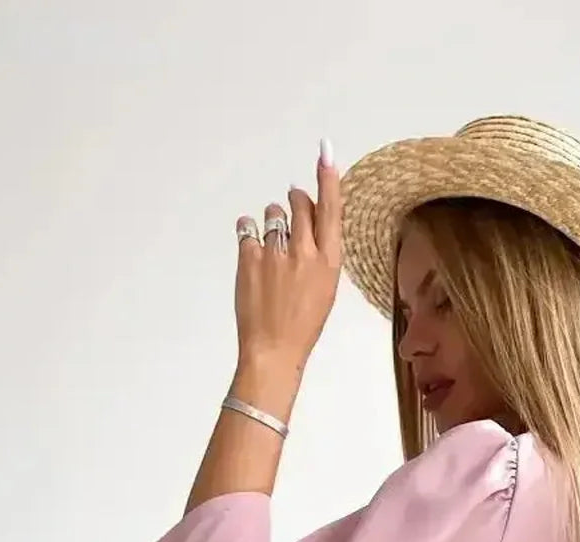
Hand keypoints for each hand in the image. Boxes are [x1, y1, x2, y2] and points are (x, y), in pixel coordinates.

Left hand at [234, 140, 341, 369]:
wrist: (273, 349)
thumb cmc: (302, 324)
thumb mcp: (325, 288)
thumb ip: (320, 253)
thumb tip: (310, 221)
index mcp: (329, 262)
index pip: (331, 210)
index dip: (328, 179)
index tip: (325, 153)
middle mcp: (304, 252)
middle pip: (300, 203)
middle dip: (295, 201)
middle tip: (292, 210)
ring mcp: (275, 253)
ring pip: (273, 212)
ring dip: (272, 220)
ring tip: (271, 246)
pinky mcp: (249, 257)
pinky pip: (247, 226)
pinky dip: (249, 232)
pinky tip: (252, 248)